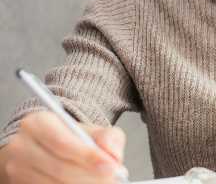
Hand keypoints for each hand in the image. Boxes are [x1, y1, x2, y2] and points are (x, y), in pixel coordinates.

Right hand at [1, 110, 125, 183]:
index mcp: (38, 123)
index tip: (111, 166)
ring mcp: (17, 168)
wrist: (45, 148)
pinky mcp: (19, 183)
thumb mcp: (91, 130)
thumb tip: (113, 156)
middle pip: (59, 168)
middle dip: (90, 177)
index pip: (63, 143)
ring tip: (104, 182)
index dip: (88, 157)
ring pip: (54, 183)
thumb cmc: (69, 138)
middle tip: (113, 179)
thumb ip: (108, 138)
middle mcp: (22, 145)